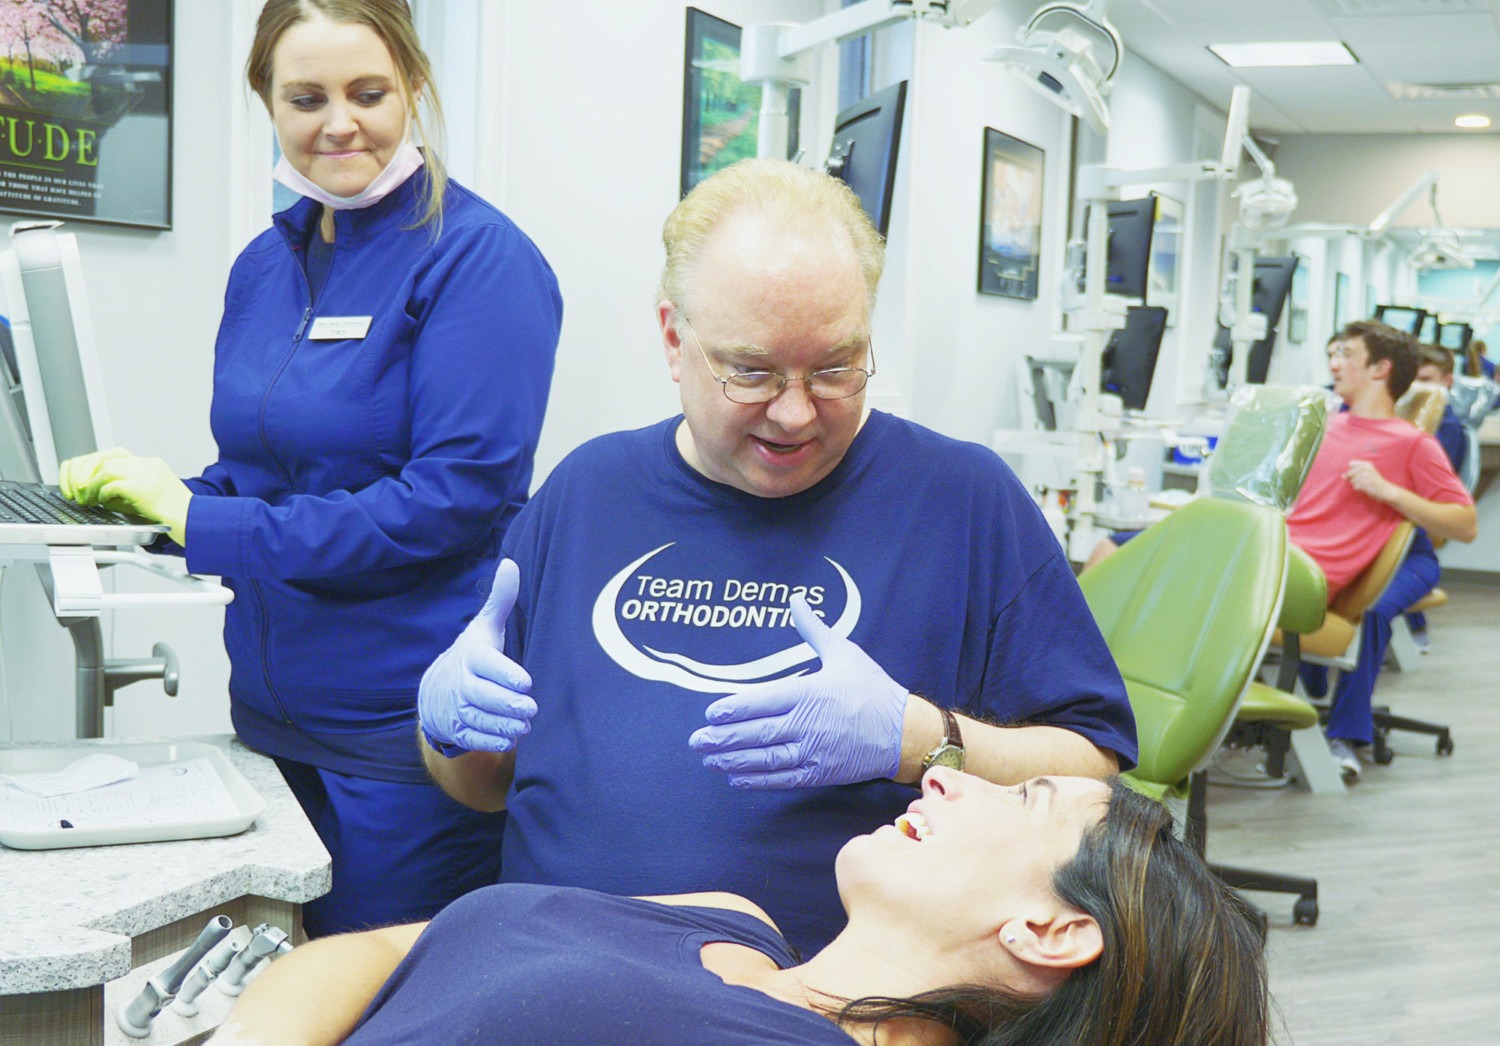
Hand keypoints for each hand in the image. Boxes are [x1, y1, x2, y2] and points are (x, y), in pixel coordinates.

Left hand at [61, 449, 190, 544]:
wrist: (196, 522)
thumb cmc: (174, 516)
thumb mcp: (147, 496)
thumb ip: (124, 490)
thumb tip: (95, 493)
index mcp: (149, 464)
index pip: (112, 455)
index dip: (90, 466)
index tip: (80, 481)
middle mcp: (147, 464)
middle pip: (105, 457)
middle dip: (85, 472)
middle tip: (77, 490)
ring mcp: (147, 473)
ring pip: (106, 468)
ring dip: (91, 485)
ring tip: (88, 499)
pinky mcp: (144, 487)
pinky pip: (113, 484)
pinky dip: (103, 493)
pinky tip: (102, 502)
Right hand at [418, 558, 535, 754]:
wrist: (437, 690)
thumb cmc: (475, 655)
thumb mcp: (485, 626)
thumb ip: (500, 600)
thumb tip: (510, 563)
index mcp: (472, 656)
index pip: (486, 664)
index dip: (505, 674)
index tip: (525, 681)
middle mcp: (462, 682)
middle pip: (483, 696)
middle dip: (507, 704)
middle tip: (530, 708)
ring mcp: (458, 708)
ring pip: (480, 719)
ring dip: (503, 724)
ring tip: (525, 725)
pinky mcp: (459, 729)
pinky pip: (473, 738)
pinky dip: (490, 741)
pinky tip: (510, 739)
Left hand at [688, 594, 908, 788]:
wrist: (904, 731)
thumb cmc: (872, 689)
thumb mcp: (843, 652)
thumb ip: (813, 629)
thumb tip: (796, 600)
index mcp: (809, 693)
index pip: (762, 702)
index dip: (734, 709)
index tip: (711, 714)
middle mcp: (808, 724)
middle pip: (757, 733)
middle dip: (724, 738)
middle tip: (697, 741)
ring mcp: (814, 752)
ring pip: (766, 759)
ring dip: (734, 760)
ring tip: (710, 760)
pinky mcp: (820, 773)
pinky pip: (783, 778)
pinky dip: (757, 779)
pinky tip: (737, 777)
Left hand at [1345, 459, 1397, 503]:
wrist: (1386, 491)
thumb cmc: (1375, 482)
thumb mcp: (1367, 474)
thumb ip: (1353, 473)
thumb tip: (1342, 476)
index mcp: (1367, 464)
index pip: (1350, 463)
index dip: (1352, 470)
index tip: (1359, 474)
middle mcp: (1366, 469)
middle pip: (1349, 472)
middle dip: (1352, 478)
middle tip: (1363, 481)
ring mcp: (1365, 476)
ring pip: (1351, 480)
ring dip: (1356, 484)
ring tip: (1365, 485)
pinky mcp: (1364, 484)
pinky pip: (1354, 486)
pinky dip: (1358, 489)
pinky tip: (1365, 488)